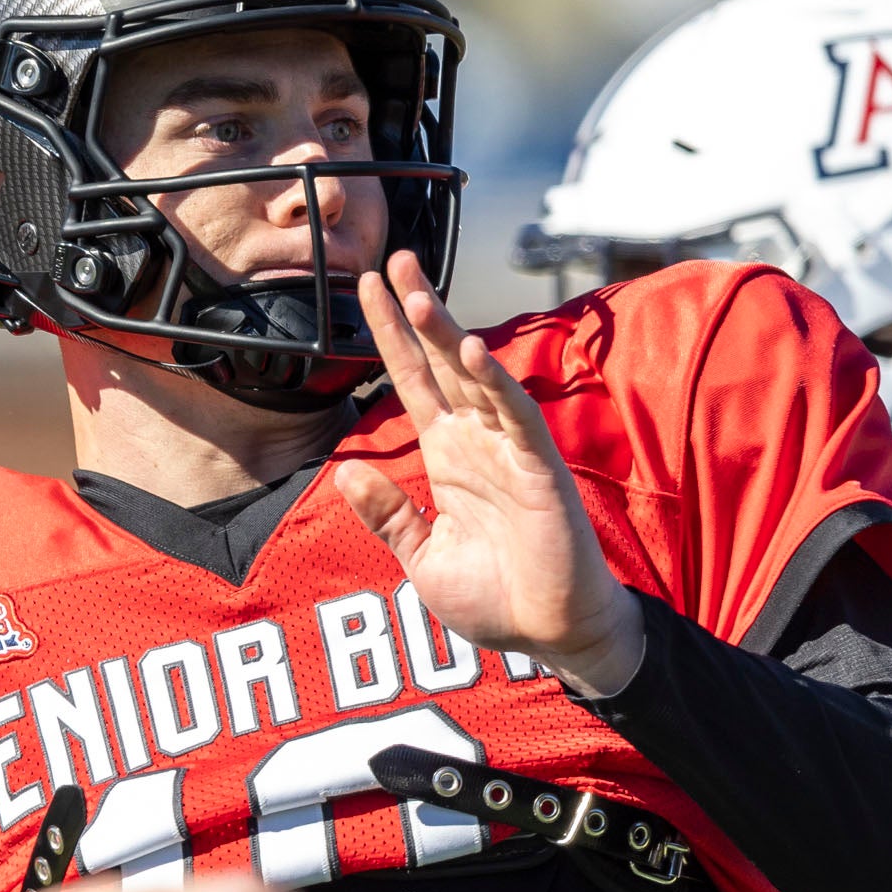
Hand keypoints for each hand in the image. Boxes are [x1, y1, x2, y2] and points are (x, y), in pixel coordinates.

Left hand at [337, 254, 644, 696]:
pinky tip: (472, 351)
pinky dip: (495, 383)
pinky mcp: (540, 469)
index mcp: (447, 455)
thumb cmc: (494, 596)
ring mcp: (509, 450)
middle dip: (418, 310)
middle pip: (442, 362)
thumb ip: (387, 515)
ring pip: (476, 378)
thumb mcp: (420, 556)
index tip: (367, 287)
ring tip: (416, 294)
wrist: (547, 632)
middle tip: (393, 258)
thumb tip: (343, 473)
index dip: (391, 335)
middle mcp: (477, 441)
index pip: (413, 380)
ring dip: (448, 336)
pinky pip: (516, 416)